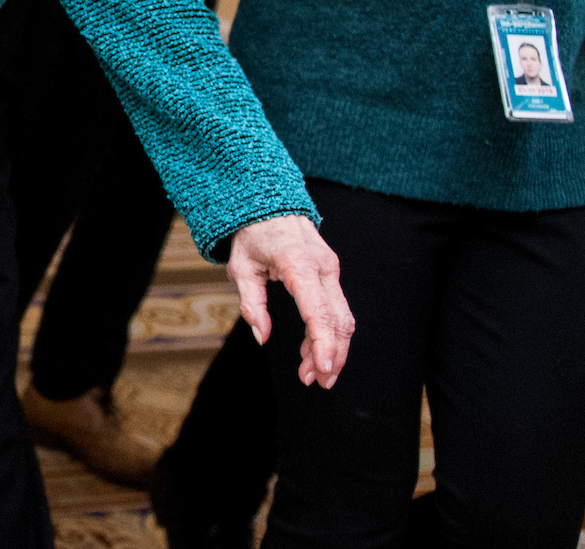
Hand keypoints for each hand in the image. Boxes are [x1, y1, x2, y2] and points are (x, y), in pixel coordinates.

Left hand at [227, 214, 351, 387]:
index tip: (322, 369)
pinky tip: (313, 352)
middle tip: (316, 382)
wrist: (269, 202)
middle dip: (332, 355)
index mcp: (298, 264)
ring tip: (312, 374)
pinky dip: (328, 334)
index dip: (322, 343)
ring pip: (343, 317)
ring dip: (333, 349)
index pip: (318, 311)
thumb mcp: (241, 267)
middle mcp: (321, 267)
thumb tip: (262, 336)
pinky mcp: (330, 273)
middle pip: (338, 319)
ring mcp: (330, 269)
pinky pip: (335, 308)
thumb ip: (252, 303)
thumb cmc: (252, 234)